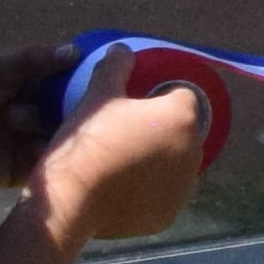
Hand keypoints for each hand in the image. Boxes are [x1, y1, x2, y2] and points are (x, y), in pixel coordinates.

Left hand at [0, 42, 85, 190]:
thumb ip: (32, 59)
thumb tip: (74, 52)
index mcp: (22, 84)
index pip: (61, 82)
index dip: (75, 81)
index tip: (91, 80)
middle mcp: (28, 112)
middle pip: (65, 112)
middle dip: (66, 109)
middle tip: (66, 108)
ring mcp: (23, 142)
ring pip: (58, 138)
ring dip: (54, 131)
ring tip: (38, 127)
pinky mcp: (15, 170)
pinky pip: (44, 165)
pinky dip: (46, 156)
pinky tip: (36, 146)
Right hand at [30, 76, 208, 245]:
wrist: (69, 200)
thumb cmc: (86, 142)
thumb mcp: (96, 97)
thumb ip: (114, 68)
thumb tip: (122, 49)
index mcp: (182, 117)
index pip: (183, 97)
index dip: (161, 98)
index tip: (138, 105)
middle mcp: (194, 151)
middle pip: (184, 132)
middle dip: (164, 130)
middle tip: (129, 133)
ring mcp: (184, 186)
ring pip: (178, 164)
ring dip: (162, 160)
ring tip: (128, 161)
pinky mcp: (171, 214)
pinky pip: (167, 194)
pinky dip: (154, 190)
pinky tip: (129, 187)